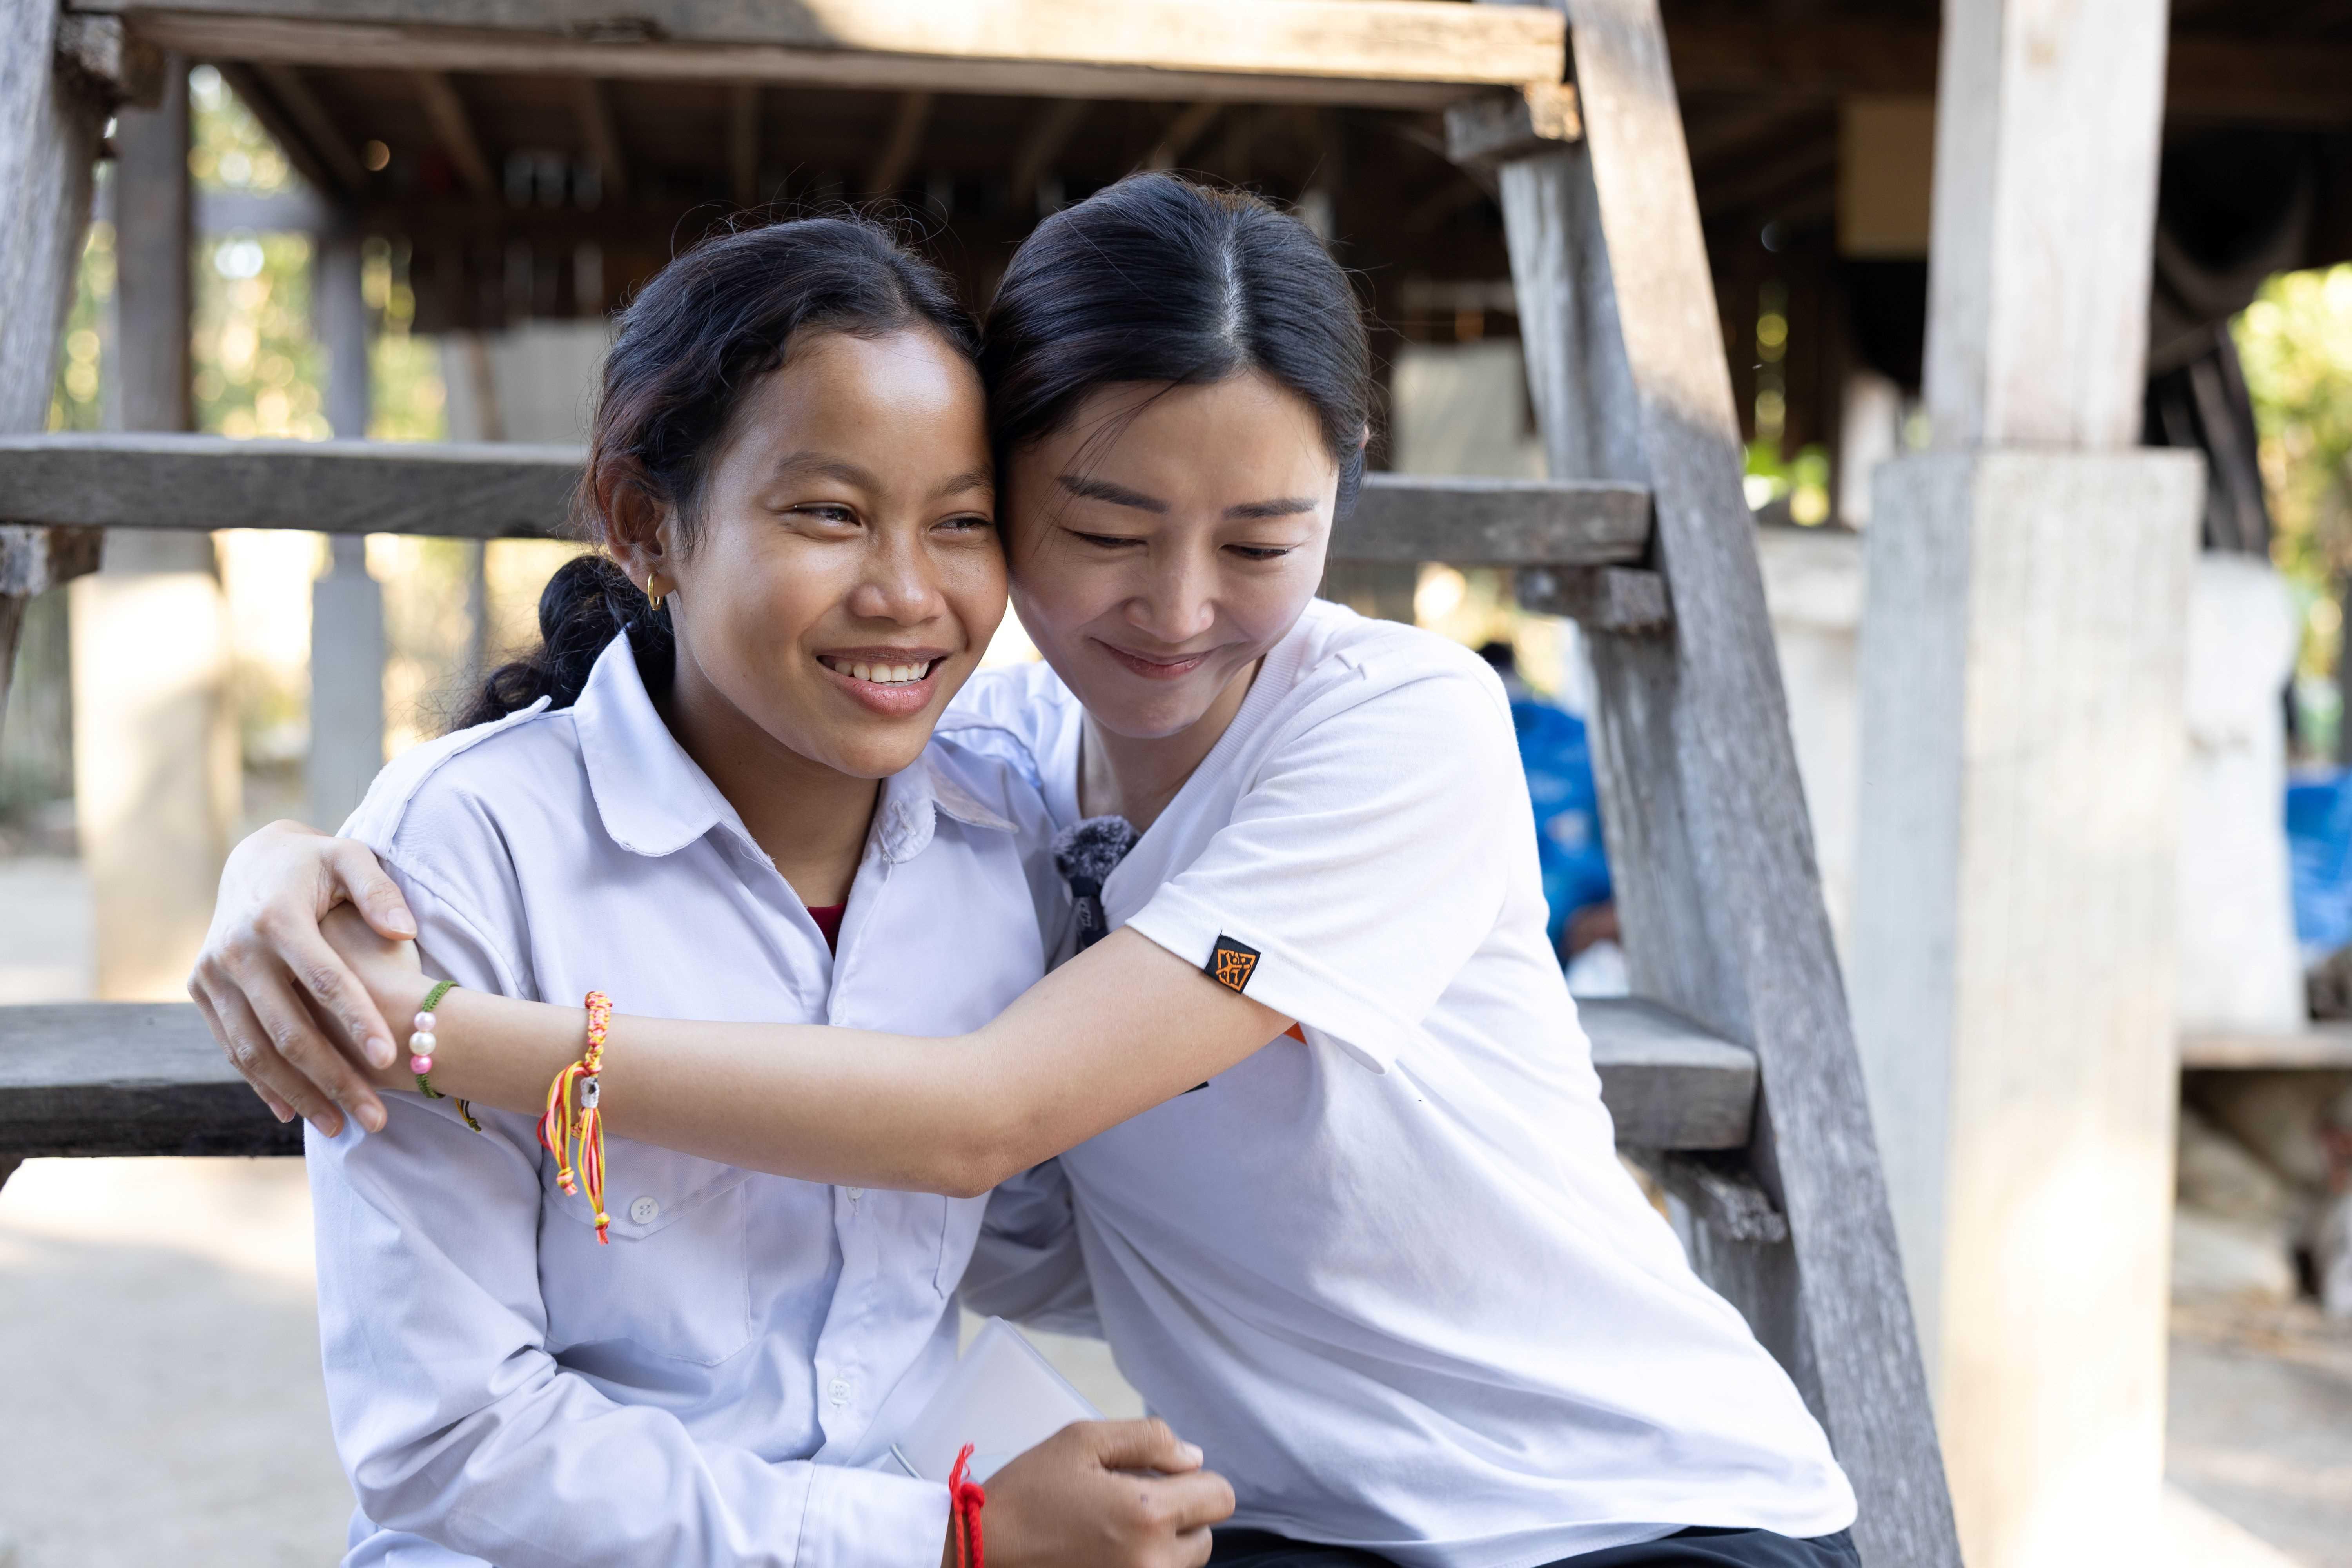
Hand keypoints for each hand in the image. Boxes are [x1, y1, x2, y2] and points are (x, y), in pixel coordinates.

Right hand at [186, 820, 420, 1135]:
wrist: (253, 861)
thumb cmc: (315, 864)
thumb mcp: (350, 857)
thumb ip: (379, 890)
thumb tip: (403, 929)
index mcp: (276, 917)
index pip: (325, 978)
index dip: (357, 1018)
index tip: (391, 1056)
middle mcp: (235, 950)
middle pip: (289, 1029)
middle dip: (335, 1077)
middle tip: (376, 1117)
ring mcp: (212, 974)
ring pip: (256, 1051)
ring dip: (300, 1094)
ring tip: (343, 1126)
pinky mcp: (200, 990)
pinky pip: (232, 1048)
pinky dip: (263, 1084)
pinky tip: (295, 1112)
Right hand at [956, 1419, 1233, 1567]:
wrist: (979, 1551)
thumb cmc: (1026, 1493)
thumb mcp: (1082, 1441)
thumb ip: (1149, 1439)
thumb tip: (1194, 1458)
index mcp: (1147, 1515)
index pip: (1220, 1497)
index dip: (1194, 1480)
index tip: (1160, 1478)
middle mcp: (1151, 1563)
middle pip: (1204, 1536)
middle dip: (1178, 1515)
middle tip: (1128, 1504)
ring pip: (1183, 1566)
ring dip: (1162, 1546)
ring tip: (1113, 1531)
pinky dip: (1143, 1565)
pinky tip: (1106, 1551)